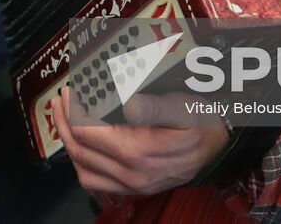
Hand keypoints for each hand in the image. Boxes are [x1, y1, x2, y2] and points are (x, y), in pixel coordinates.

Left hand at [52, 88, 228, 196]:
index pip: (88, 132)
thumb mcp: (181, 107)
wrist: (220, 149)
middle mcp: (132, 174)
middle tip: (60, 101)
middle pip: (80, 151)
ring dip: (69, 145)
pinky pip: (96, 184)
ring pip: (83, 170)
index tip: (70, 91)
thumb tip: (126, 103)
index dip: (73, 110)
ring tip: (65, 120)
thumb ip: (152, 107)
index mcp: (139, 152)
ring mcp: (133, 185)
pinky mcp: (135, 188)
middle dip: (64, 123)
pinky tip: (81, 147)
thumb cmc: (201, 124)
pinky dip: (82, 165)